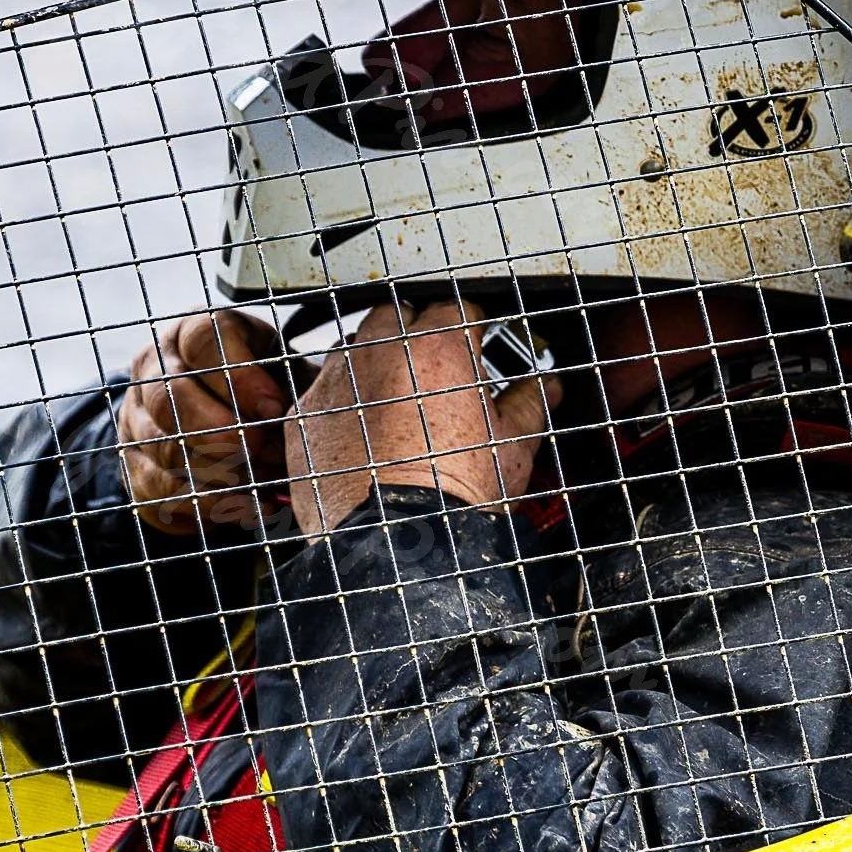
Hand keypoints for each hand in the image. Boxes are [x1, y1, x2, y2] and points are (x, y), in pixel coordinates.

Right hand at [118, 310, 288, 531]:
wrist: (225, 424)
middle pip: (170, 397)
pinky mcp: (135, 466)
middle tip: (265, 450)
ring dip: (224, 471)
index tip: (275, 409)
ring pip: (167, 448)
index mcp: (189, 332)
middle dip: (223, 431)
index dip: (239, 376)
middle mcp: (153, 369)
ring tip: (268, 478)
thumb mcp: (281, 372)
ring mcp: (135, 419)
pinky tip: (257, 504)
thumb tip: (307, 416)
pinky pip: (167, 491)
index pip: (201, 339)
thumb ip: (293, 385)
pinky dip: (218, 503)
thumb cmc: (264, 391)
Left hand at [286, 300, 560, 537]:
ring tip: (395, 395)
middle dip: (417, 331)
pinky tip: (358, 426)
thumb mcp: (513, 446)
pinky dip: (341, 399)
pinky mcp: (305, 412)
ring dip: (374, 359)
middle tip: (433, 367)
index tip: (476, 343)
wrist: (399, 544)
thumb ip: (530, 403)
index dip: (472, 326)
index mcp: (440, 348)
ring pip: (355, 344)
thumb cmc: (454, 495)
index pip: (458, 308)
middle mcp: (383, 351)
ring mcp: (338, 379)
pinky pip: (322, 388)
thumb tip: (545, 388)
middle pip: (400, 313)